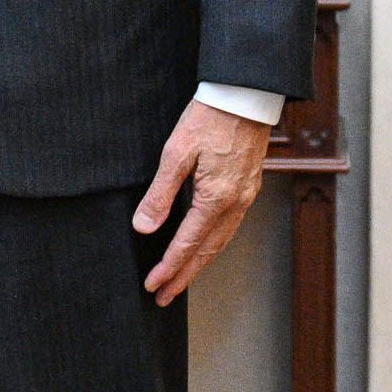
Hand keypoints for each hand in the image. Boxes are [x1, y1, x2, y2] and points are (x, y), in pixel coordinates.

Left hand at [132, 98, 273, 306]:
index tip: (153, 286)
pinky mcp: (247, 188)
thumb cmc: (209, 118)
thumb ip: (160, 194)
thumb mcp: (177, 153)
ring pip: (220, 242)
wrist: (245, 96)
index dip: (169, 267)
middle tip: (164, 296)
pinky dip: (213, 244)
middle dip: (184, 276)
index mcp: (216, 198)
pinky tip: (203, 247)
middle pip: (207, 251)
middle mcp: (235, 204)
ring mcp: (245, 197)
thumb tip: (143, 228)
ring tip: (180, 279)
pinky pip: (229, 227)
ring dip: (199, 264)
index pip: (187, 244)